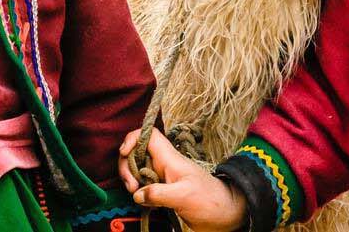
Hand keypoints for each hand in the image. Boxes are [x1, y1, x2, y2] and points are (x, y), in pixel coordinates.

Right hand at [119, 128, 246, 231]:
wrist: (224, 213)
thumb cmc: (209, 200)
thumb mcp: (183, 196)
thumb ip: (159, 193)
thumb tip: (137, 194)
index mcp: (170, 158)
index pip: (148, 135)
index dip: (133, 138)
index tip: (124, 153)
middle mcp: (164, 164)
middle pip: (136, 152)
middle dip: (126, 166)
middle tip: (132, 187)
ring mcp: (163, 177)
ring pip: (137, 168)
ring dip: (130, 179)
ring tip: (135, 194)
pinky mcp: (163, 190)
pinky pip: (143, 184)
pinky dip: (137, 191)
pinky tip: (141, 200)